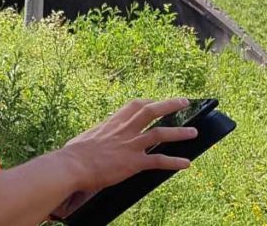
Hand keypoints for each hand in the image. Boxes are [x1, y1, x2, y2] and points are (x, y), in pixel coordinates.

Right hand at [58, 98, 196, 193]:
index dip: (149, 102)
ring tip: (193, 133)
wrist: (73, 165)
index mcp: (113, 122)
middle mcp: (125, 130)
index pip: (135, 105)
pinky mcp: (134, 162)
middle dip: (170, 105)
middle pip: (152, 111)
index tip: (157, 102)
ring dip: (179, 133)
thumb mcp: (87, 137)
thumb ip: (96, 135)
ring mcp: (131, 145)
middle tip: (184, 102)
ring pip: (161, 133)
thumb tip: (92, 139)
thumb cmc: (74, 154)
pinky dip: (174, 162)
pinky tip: (186, 164)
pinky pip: (158, 161)